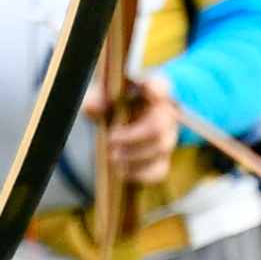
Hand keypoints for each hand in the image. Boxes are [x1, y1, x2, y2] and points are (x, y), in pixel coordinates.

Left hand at [88, 73, 181, 189]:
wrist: (121, 120)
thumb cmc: (113, 102)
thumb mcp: (102, 95)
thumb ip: (96, 98)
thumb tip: (93, 107)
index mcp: (152, 90)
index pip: (160, 86)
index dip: (156, 88)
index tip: (148, 88)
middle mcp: (165, 112)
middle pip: (159, 125)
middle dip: (133, 136)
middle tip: (110, 141)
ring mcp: (167, 136)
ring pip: (161, 148)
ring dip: (134, 156)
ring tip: (112, 157)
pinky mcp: (162, 157)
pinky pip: (159, 170)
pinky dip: (139, 174)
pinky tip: (122, 170)